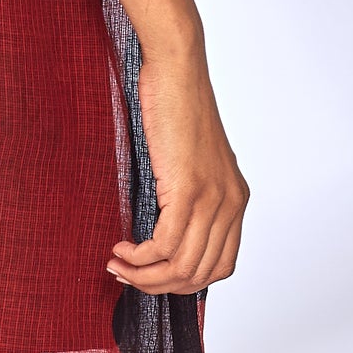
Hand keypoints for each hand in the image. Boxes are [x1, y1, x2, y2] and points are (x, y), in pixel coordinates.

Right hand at [107, 44, 247, 298]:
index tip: (151, 275)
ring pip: (183, 267)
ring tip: (118, 265)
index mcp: (235, 200)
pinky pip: (166, 245)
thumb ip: (186, 196)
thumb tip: (159, 234)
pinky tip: (121, 249)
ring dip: (145, 277)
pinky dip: (140, 257)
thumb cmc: (174, 105)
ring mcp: (213, 199)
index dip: (184, 282)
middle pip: (200, 274)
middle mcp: (231, 204)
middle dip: (159, 285)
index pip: (221, 266)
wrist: (176, 68)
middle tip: (125, 275)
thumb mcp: (189, 161)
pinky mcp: (189, 189)